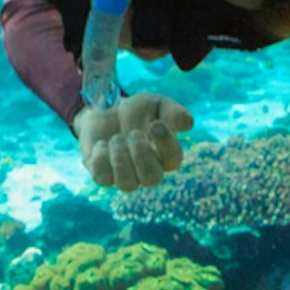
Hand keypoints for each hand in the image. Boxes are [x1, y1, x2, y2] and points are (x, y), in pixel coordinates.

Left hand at [75, 93, 191, 192]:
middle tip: (134, 133)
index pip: (173, 159)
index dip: (166, 143)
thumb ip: (172, 112)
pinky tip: (102, 144)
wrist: (106, 110)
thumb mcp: (156, 104)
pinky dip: (101, 159)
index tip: (155, 124)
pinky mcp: (103, 174)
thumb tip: (187, 123)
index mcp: (165, 154)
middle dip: (141, 155)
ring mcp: (125, 174)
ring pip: (127, 184)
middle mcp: (146, 169)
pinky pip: (102, 178)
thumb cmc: (138, 111)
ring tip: (117, 138)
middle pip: (151, 178)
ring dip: (121, 159)